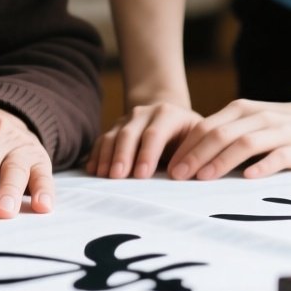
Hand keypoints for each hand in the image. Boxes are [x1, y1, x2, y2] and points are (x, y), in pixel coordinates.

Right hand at [86, 101, 202, 178]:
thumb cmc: (188, 136)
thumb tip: (188, 175)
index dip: (147, 154)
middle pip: (130, 133)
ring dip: (106, 157)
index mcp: (169, 115)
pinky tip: (93, 170)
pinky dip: (96, 155)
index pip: (155, 133)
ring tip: (103, 176)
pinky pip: (102, 140)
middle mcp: (145, 113)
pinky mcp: (115, 128)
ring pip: (113, 136)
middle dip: (123, 156)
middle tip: (117, 177)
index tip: (141, 176)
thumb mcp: (198, 139)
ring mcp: (127, 119)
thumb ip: (194, 154)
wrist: (169, 116)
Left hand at [165, 96, 290, 180]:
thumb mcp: (250, 121)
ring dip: (221, 161)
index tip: (169, 166)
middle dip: (195, 155)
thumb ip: (225, 133)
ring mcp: (279, 132)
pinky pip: (278, 156)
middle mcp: (257, 117)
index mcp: (241, 110)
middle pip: (220, 134)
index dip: (186, 146)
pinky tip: (248, 177)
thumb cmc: (281, 125)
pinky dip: (262, 166)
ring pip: (245, 143)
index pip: (206, 126)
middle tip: (177, 176)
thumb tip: (189, 157)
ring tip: (203, 178)